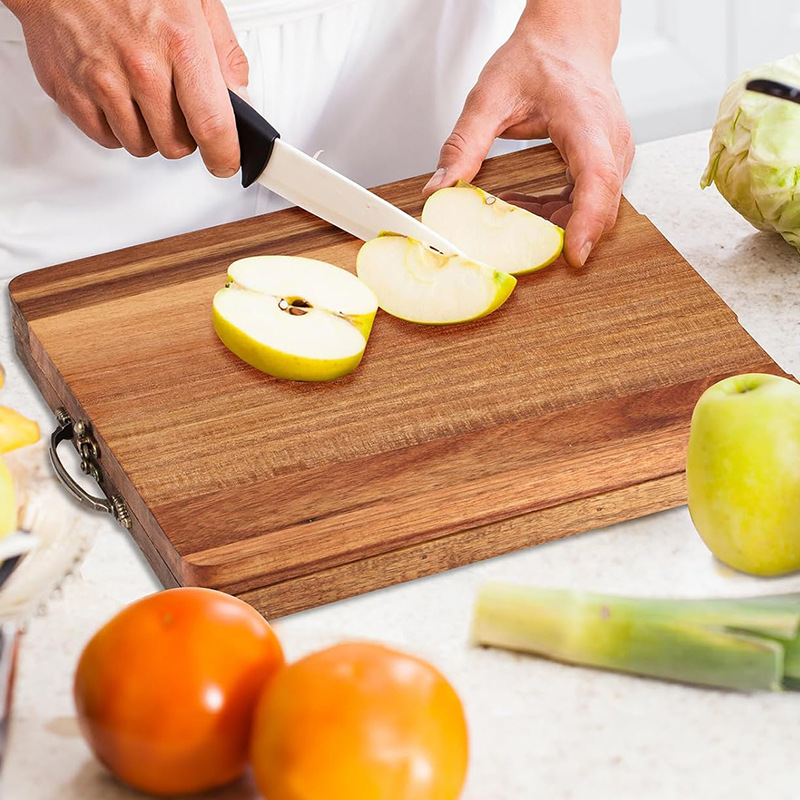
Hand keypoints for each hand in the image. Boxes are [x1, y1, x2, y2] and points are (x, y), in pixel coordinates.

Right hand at [7, 0, 247, 176]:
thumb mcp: (194, 0)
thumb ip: (225, 54)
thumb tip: (240, 100)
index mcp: (178, 41)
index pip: (212, 123)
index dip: (224, 154)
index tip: (225, 161)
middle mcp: (139, 65)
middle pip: (176, 145)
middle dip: (184, 136)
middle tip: (178, 108)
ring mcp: (102, 81)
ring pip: (142, 146)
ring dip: (149, 132)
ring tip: (144, 95)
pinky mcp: (70, 93)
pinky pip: (107, 139)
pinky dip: (117, 126)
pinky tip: (119, 96)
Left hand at [423, 6, 632, 266]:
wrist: (567, 37)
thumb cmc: (539, 57)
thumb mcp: (489, 97)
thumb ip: (464, 145)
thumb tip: (440, 188)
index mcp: (586, 121)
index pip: (597, 179)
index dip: (587, 221)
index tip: (574, 254)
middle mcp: (610, 141)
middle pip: (601, 205)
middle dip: (564, 234)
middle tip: (517, 248)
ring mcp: (614, 153)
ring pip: (596, 208)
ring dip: (555, 224)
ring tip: (511, 216)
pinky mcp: (607, 162)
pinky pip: (587, 200)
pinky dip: (557, 212)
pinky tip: (525, 209)